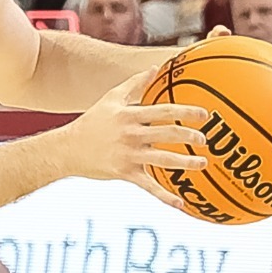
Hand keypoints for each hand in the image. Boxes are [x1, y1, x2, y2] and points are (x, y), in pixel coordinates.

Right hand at [54, 64, 208, 212]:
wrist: (66, 150)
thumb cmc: (91, 122)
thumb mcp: (110, 99)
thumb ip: (135, 84)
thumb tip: (156, 68)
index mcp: (129, 115)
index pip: (163, 110)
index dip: (186, 111)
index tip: (205, 114)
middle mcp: (130, 135)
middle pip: (167, 133)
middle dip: (189, 136)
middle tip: (204, 139)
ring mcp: (128, 155)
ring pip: (162, 160)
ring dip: (185, 163)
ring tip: (202, 163)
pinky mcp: (124, 173)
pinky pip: (149, 186)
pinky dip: (166, 197)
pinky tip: (182, 204)